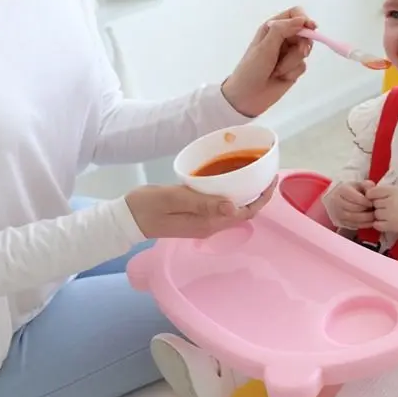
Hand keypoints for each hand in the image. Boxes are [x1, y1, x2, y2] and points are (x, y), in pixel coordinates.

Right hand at [125, 180, 276, 239]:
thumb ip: (203, 203)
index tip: (271, 179)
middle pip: (242, 212)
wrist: (126, 218)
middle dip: (257, 195)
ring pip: (232, 209)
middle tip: (265, 171)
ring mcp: (203, 222)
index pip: (244, 213)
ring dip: (245, 194)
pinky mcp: (196, 216)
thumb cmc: (146, 206)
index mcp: (208, 223)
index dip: (261, 199)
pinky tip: (229, 178)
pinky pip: (220, 206)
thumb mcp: (173, 198)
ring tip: (252, 172)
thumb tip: (234, 207)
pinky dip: (230, 193)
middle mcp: (209, 226)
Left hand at [221, 6, 315, 117]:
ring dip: (292, 62)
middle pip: (305, 33)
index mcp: (272, 27)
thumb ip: (282, 30)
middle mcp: (282, 38)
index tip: (311, 28)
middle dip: (301, 45)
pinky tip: (280, 77)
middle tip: (298, 53)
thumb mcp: (265, 47)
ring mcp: (288, 54)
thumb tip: (302, 20)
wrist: (247, 96)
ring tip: (277, 70)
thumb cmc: (252, 69)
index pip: (295, 14)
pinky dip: (292, 72)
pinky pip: (303, 66)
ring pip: (305, 51)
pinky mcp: (293, 69)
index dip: (305, 20)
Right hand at [325, 180, 375, 229]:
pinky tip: (371, 222)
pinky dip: (363, 225)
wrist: (339, 197)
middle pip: (353, 208)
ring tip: (374, 216)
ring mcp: (337, 212)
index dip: (365, 201)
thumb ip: (367, 185)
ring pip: (352, 218)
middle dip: (366, 210)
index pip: (355, 197)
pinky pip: (352, 225)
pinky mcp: (340, 221)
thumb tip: (372, 190)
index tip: (372, 203)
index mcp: (342, 190)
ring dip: (365, 219)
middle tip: (375, 211)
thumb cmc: (353, 190)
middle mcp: (337, 201)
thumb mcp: (359, 184)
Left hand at [366, 184, 397, 236]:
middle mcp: (389, 202)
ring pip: (376, 214)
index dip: (372, 195)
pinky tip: (386, 222)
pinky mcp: (390, 226)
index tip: (376, 198)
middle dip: (378, 205)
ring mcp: (389, 215)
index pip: (372, 192)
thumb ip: (387, 190)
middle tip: (387, 207)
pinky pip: (377, 225)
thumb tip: (371, 192)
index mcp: (393, 191)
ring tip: (389, 215)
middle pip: (374, 203)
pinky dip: (379, 224)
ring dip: (379, 215)